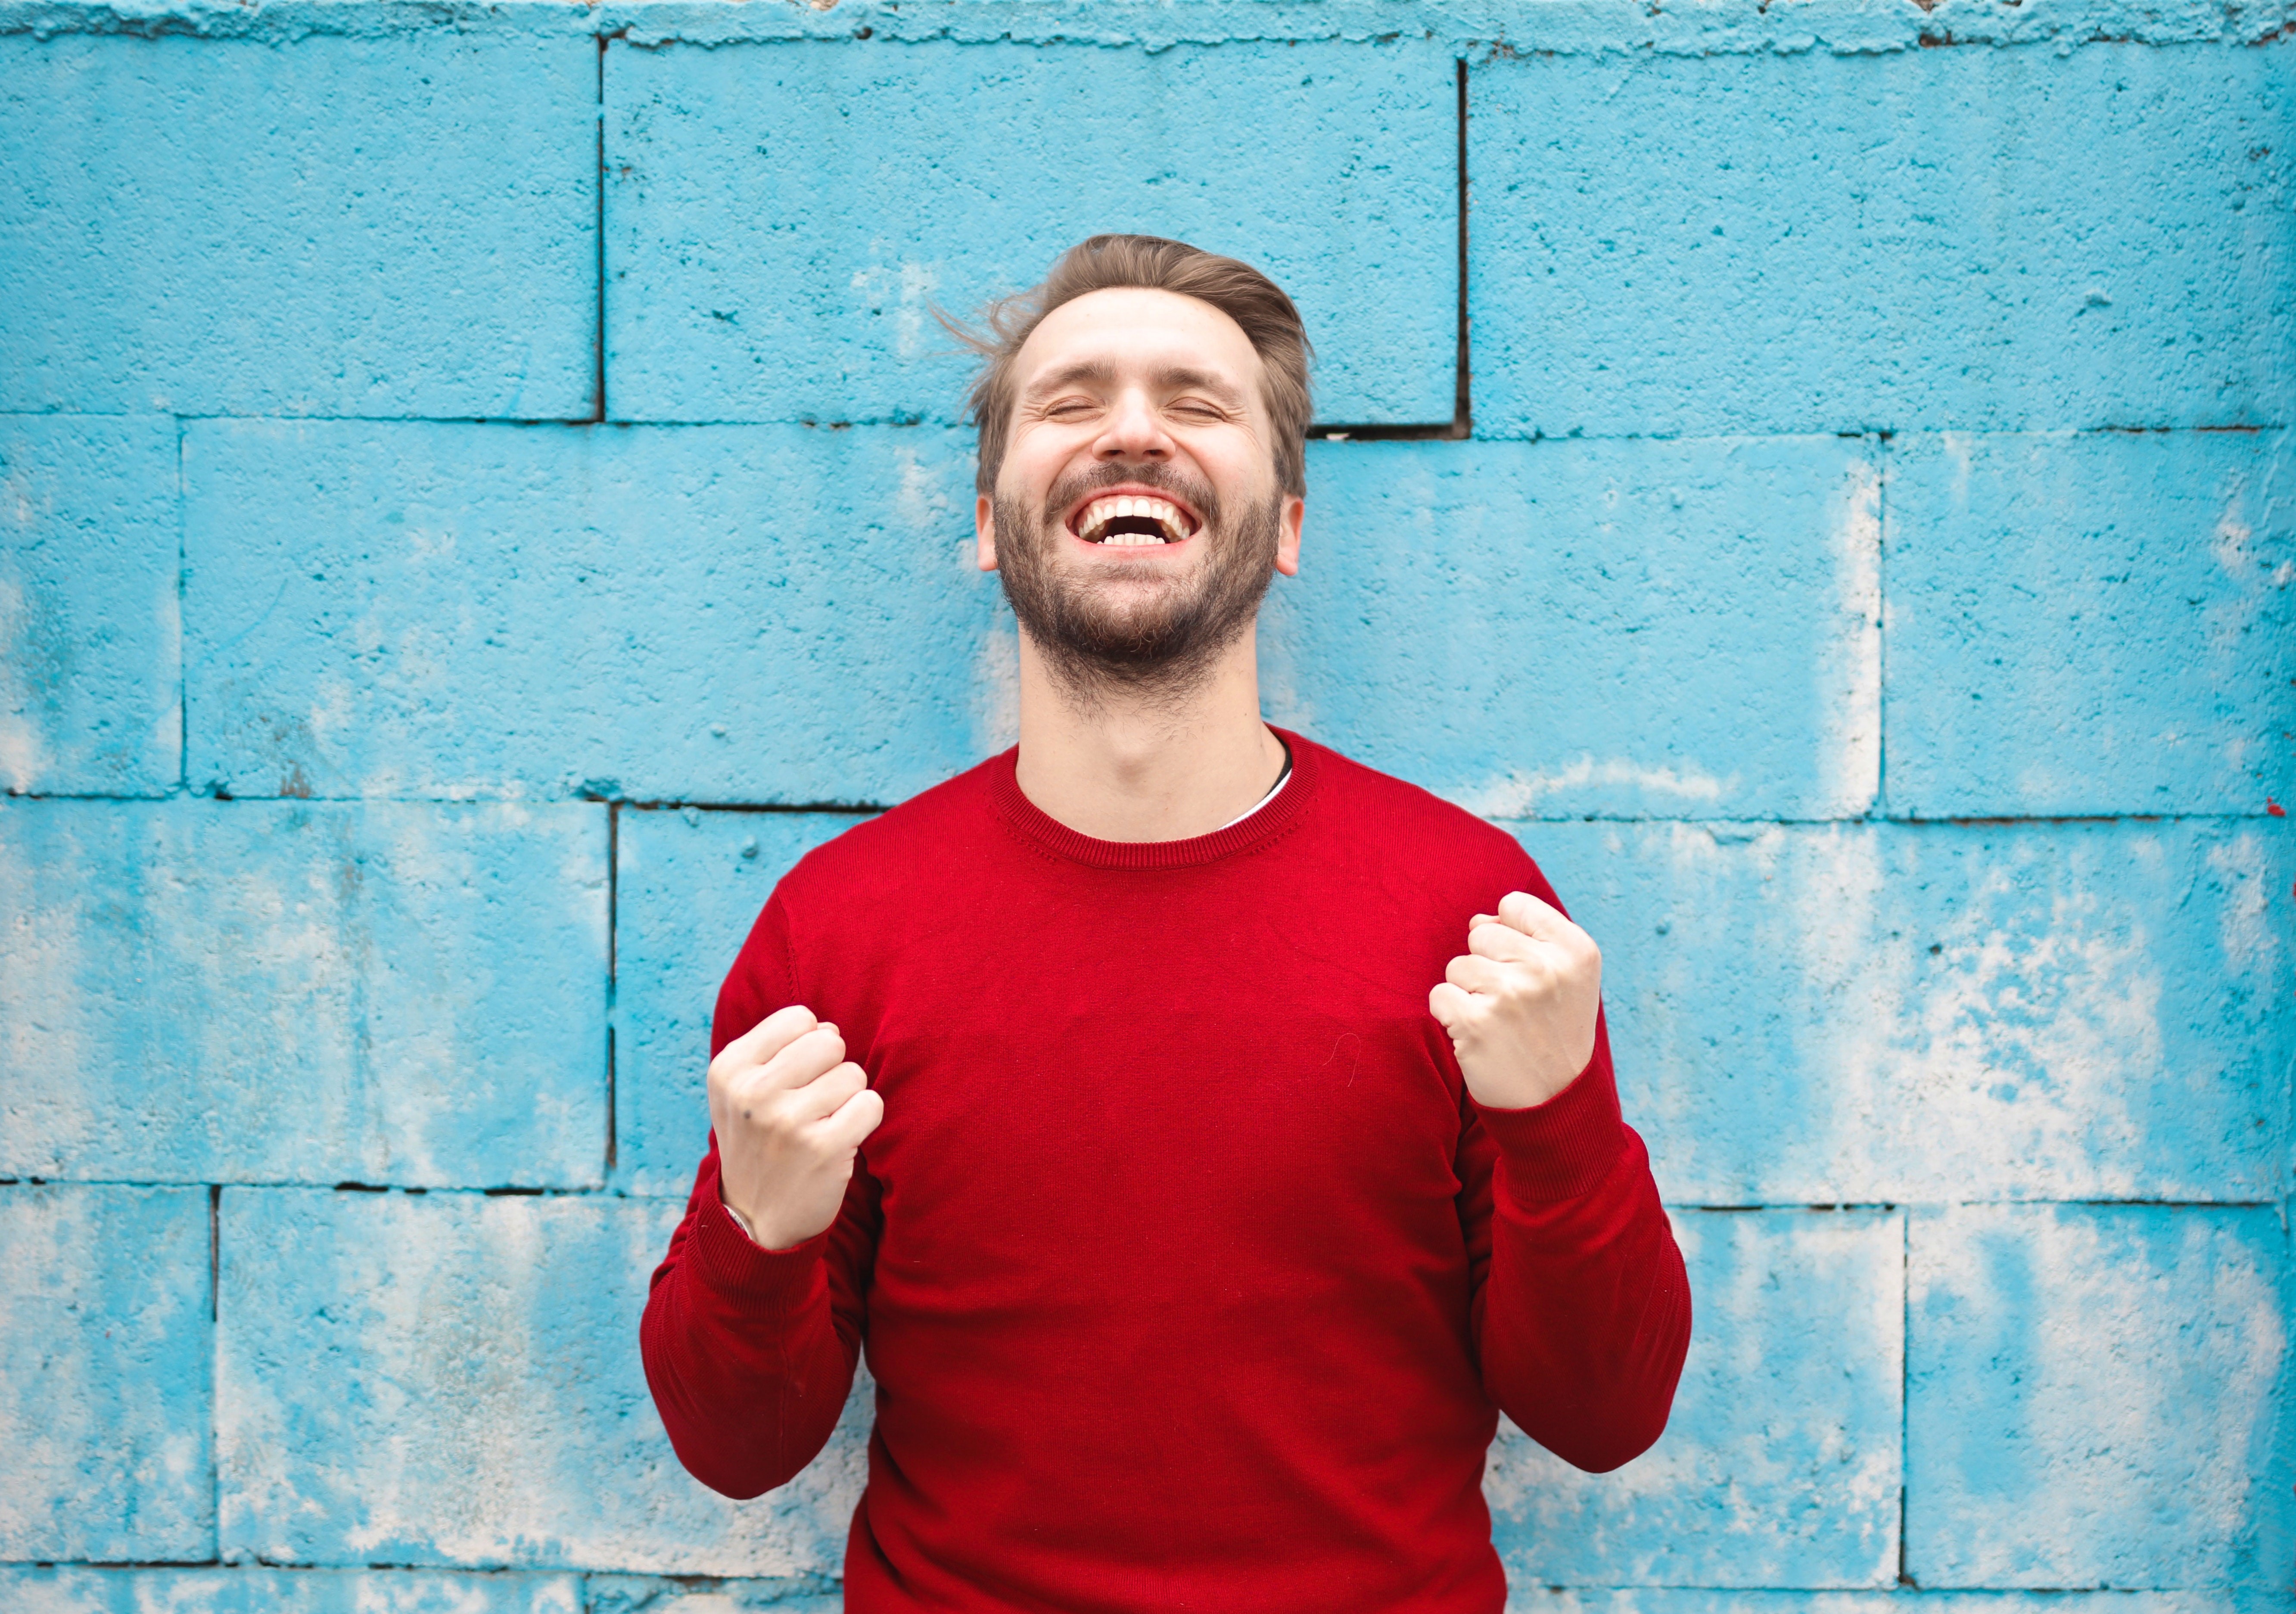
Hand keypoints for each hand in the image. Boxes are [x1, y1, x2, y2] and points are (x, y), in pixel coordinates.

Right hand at [706, 1004, 883, 1250]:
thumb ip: (777, 1049)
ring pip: (853, 1074)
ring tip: (821, 1125)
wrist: (754, 1222)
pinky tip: (839, 1140)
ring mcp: (788, 1121)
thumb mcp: (740, 1091)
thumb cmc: (757, 1144)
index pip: (799, 1018)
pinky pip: (872, 1104)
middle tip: (812, 1104)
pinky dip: (864, 1120)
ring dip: (847, 1098)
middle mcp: (753, 1092)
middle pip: (830, 1042)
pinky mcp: (824, 1148)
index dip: (809, 1046)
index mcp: (729, 1070)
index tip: (793, 1080)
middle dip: (831, 1069)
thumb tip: (829, 1028)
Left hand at [1428, 890, 1602, 1109]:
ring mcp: (1509, 995)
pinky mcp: (1475, 1023)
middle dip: (1488, 965)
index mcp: (1576, 950)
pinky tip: (1478, 1036)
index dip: (1511, 935)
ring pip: (1457, 966)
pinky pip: (1439, 995)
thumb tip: (1479, 920)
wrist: (1555, 1102)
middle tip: (1514, 1005)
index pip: (1514, 905)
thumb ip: (1530, 937)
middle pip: (1481, 934)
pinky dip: (1450, 1016)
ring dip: (1469, 993)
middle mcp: (1545, 968)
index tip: (1526, 968)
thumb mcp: (1568, 978)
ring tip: (1499, 1022)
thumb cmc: (1555, 1031)